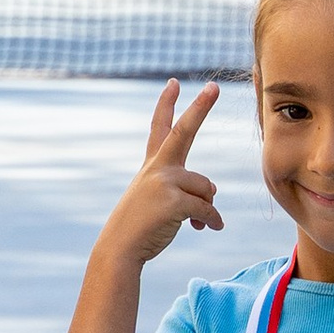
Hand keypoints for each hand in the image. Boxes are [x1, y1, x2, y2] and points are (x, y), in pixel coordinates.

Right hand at [102, 80, 223, 266]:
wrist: (120, 249)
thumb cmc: (140, 228)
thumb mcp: (160, 202)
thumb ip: (185, 190)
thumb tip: (214, 190)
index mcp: (152, 166)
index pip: (160, 129)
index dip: (167, 104)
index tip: (173, 83)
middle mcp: (156, 168)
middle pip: (183, 131)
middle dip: (200, 107)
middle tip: (214, 86)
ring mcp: (164, 183)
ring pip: (206, 188)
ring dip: (206, 208)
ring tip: (193, 223)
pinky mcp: (174, 201)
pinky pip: (207, 209)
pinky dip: (212, 221)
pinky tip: (208, 229)